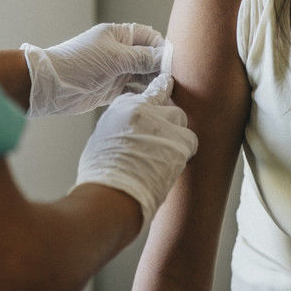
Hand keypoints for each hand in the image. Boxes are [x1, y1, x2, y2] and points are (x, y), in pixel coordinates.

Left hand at [22, 23, 166, 117]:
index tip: (171, 63)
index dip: (161, 48)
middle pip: (147, 56)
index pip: (148, 36)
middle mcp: (119, 51)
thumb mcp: (115, 58)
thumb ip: (141, 58)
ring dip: (152, 83)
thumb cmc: (80, 64)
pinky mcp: (111, 88)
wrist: (52, 86)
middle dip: (160, 68)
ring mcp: (115, 70)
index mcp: (118, 35)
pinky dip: (142, 94)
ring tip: (165, 94)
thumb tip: (165, 58)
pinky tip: (152, 101)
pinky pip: (132, 90)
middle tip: (172, 82)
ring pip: (141, 75)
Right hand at [74, 73, 197, 225]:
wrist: (111, 194)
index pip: (144, 96)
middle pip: (165, 105)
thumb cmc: (101, 177)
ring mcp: (161, 122)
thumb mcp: (100, 143)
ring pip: (179, 118)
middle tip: (161, 143)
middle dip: (165, 122)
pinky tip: (174, 165)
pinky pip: (191, 140)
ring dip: (176, 135)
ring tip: (166, 157)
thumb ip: (118, 132)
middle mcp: (142, 108)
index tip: (157, 111)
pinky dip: (185, 152)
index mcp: (120, 107)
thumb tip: (127, 139)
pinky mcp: (178, 140)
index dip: (152, 106)